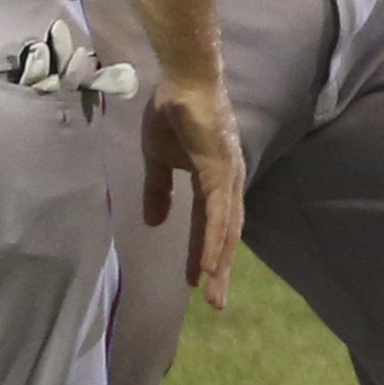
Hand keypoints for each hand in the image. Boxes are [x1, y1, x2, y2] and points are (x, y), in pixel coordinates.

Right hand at [140, 75, 245, 309]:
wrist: (180, 81)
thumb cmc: (171, 115)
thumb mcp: (157, 161)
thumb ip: (159, 192)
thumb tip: (155, 223)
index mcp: (214, 182)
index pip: (209, 226)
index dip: (201, 253)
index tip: (195, 282)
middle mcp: (228, 183)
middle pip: (226, 235)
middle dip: (220, 270)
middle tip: (215, 303)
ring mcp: (227, 177)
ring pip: (226, 229)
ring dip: (219, 262)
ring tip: (213, 292)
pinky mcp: (220, 169)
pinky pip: (218, 211)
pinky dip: (214, 239)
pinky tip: (210, 262)